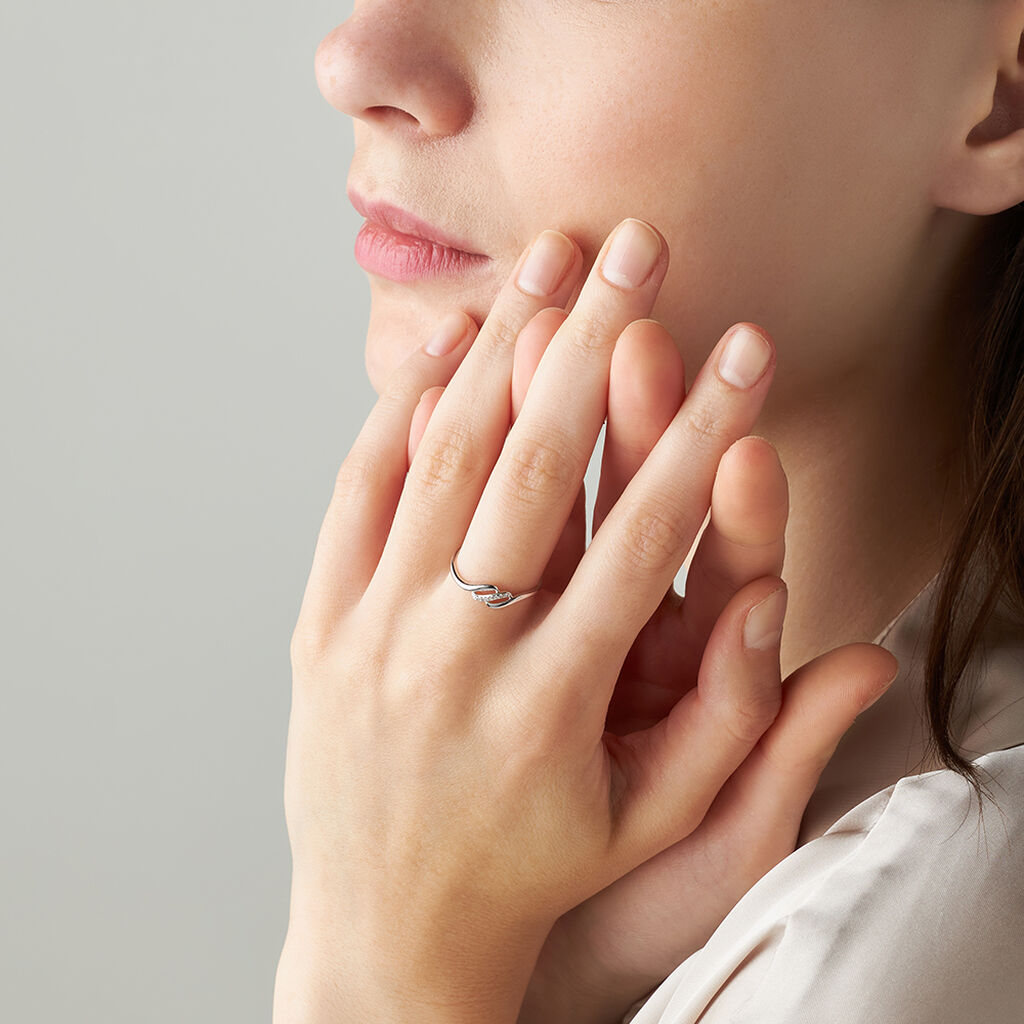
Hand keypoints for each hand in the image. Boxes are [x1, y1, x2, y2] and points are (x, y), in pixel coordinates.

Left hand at [274, 220, 898, 1023]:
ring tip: (549, 263)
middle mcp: (456, 659)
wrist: (387, 926)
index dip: (707, 436)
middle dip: (601, 347)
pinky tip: (445, 344)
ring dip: (503, 350)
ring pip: (443, 461)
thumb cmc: (536, 867)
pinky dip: (399, 411)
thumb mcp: (651, 827)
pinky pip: (358, 495)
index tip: (746, 351)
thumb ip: (728, 727)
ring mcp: (375, 636)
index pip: (644, 542)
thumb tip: (788, 614)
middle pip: (539, 471)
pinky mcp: (320, 626)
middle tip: (641, 248)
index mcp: (551, 708)